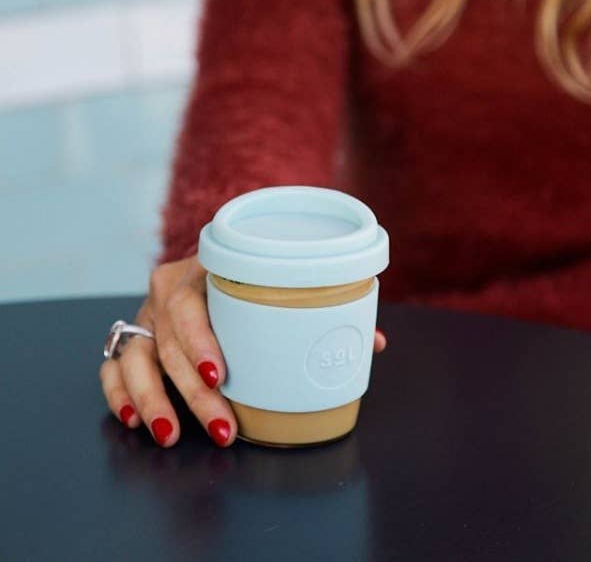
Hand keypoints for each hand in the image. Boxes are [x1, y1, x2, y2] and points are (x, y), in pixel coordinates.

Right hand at [100, 256, 387, 447]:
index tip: (222, 374)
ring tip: (170, 434)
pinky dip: (119, 393)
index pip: (190, 307)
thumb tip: (373, 343)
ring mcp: (145, 317)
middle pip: (167, 345)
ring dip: (150, 399)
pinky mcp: (133, 338)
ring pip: (133, 359)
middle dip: (191, 392)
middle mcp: (165, 294)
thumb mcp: (275, 282)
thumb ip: (319, 309)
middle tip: (222, 426)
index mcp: (199, 273)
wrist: (209, 260)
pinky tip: (136, 418)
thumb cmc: (248, 277)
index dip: (201, 341)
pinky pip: (113, 366)